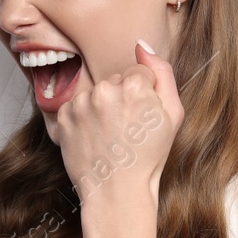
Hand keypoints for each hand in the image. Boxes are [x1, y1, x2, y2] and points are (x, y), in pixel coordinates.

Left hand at [58, 40, 184, 206]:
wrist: (117, 192)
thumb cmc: (148, 156)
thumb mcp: (173, 115)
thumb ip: (162, 73)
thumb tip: (142, 45)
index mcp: (135, 85)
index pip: (139, 73)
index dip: (144, 95)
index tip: (142, 118)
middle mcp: (105, 89)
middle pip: (115, 81)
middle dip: (121, 99)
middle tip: (126, 130)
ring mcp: (81, 103)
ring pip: (95, 93)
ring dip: (101, 108)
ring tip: (109, 135)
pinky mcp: (64, 116)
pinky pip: (77, 106)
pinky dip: (83, 118)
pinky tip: (94, 137)